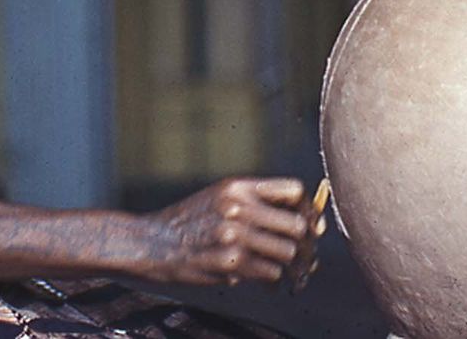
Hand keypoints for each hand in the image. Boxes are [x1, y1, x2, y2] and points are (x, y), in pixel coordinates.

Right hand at [138, 177, 320, 288]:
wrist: (154, 243)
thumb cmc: (192, 221)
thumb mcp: (221, 197)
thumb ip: (259, 203)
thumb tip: (312, 223)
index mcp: (238, 187)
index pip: (294, 191)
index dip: (306, 209)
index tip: (305, 222)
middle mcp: (238, 208)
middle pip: (298, 226)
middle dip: (304, 243)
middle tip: (301, 253)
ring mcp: (234, 236)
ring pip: (288, 253)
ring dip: (289, 264)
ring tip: (282, 267)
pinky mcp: (230, 263)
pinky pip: (271, 274)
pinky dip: (272, 279)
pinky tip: (264, 278)